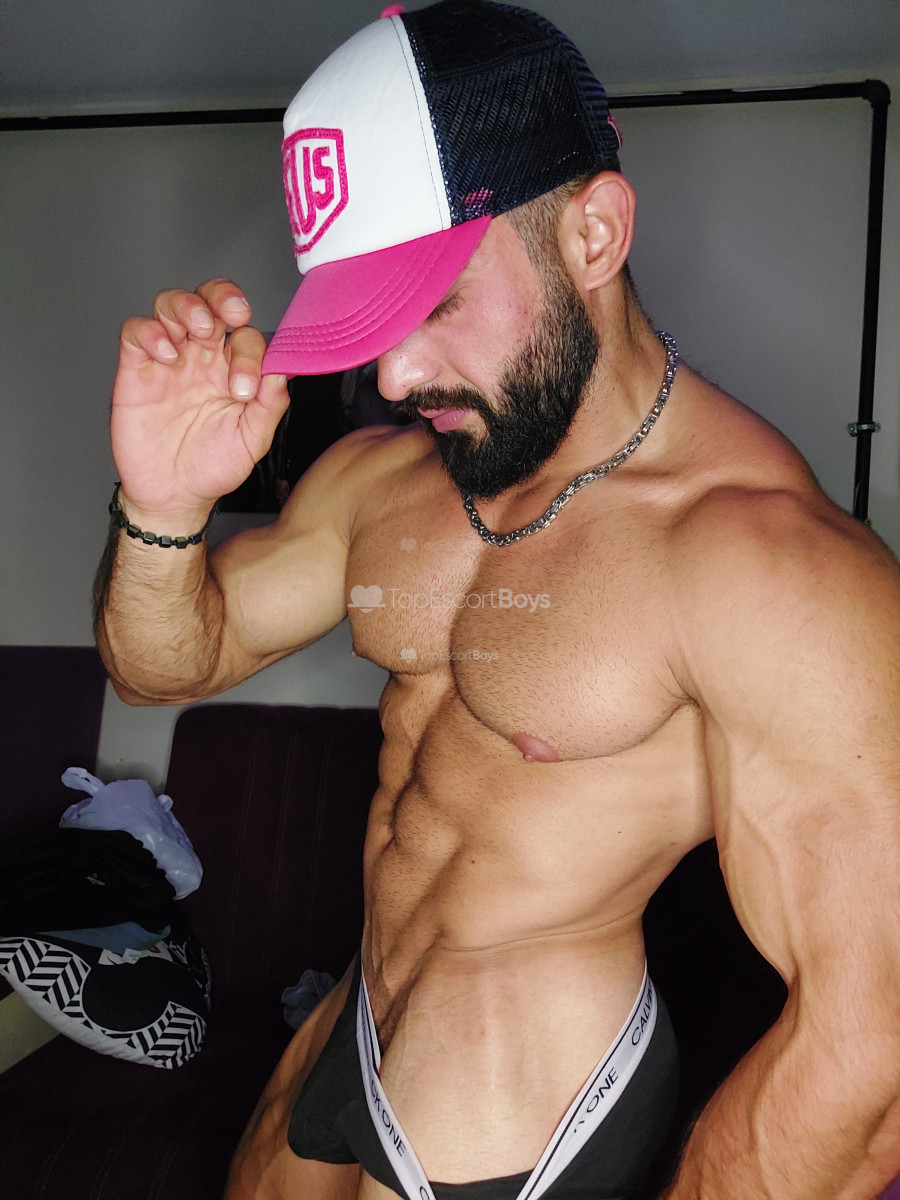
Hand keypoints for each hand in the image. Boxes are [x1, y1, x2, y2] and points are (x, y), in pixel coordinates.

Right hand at [111, 279, 289, 525]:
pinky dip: (150, 332)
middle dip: (221, 296)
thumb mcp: (251, 441)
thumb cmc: (213, 466)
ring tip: (198, 330)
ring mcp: (169, 359)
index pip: (246, 336)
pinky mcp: (136, 369)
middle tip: (230, 316)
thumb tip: (283, 372)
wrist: (174, 495)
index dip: (250, 349)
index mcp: (233, 369)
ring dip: (187, 306)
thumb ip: (269, 406)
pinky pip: (136, 332)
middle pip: (209, 301)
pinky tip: (166, 355)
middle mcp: (202, 357)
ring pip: (172, 305)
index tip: (246, 386)